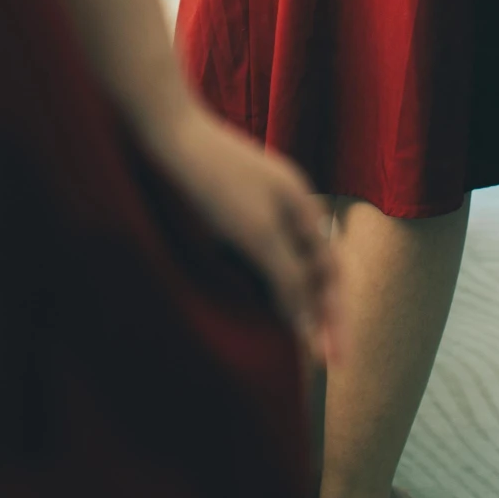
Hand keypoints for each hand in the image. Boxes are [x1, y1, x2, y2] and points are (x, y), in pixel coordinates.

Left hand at [139, 94, 338, 361]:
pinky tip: (245, 307)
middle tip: (313, 362)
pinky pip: (252, 259)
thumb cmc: (215, 182)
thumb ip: (288, 279)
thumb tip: (309, 325)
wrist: (164, 134)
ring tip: (283, 345)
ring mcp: (254, 208)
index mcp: (301, 206)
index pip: (330, 272)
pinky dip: (257, 287)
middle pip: (311, 270)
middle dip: (316, 314)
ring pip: (281, 266)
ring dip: (285, 302)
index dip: (334, 317)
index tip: (333, 363)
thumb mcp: (258, 235)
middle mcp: (284, 206)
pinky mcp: (224, 214)